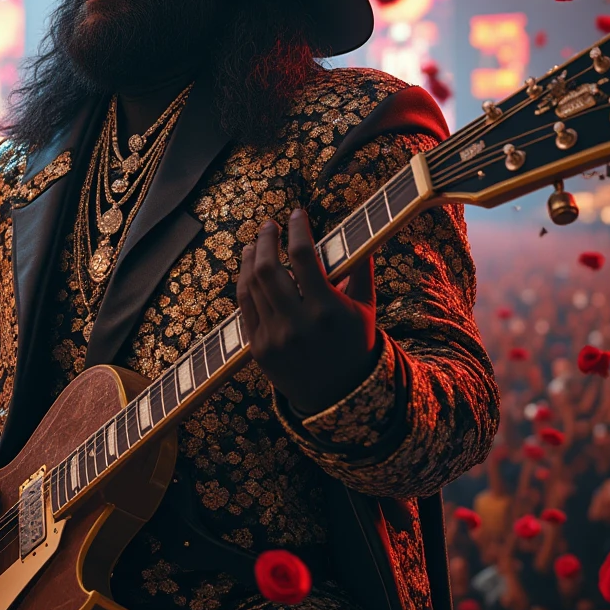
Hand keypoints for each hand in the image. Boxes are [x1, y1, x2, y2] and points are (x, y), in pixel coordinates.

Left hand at [237, 208, 377, 416]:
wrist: (336, 396)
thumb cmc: (354, 343)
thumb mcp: (365, 308)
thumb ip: (361, 269)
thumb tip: (358, 232)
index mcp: (327, 310)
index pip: (303, 256)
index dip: (297, 229)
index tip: (297, 213)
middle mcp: (297, 324)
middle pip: (268, 268)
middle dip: (265, 239)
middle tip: (269, 225)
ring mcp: (273, 338)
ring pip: (251, 285)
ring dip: (250, 258)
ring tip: (255, 243)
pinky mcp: (257, 349)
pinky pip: (244, 306)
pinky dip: (244, 282)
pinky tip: (248, 268)